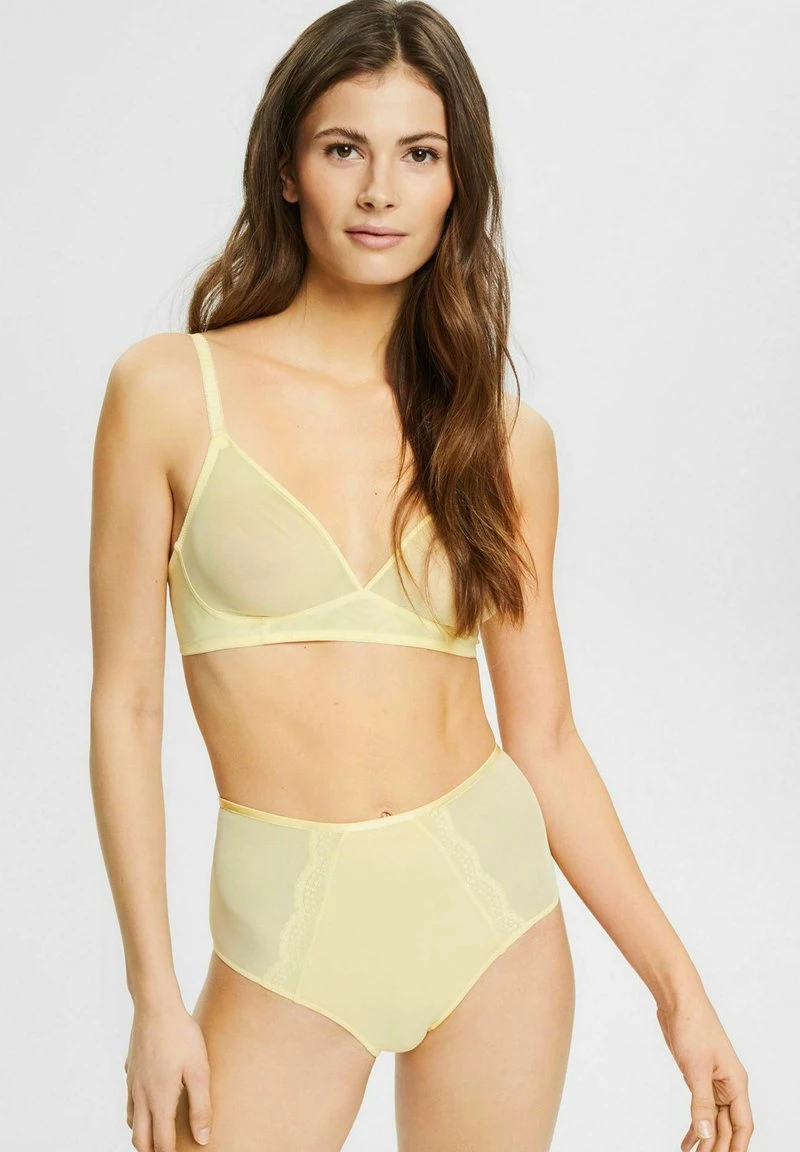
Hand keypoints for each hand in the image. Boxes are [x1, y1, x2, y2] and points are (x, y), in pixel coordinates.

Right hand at [125, 1000, 211, 1149]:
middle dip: (151, 1150)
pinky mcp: (131, 1070)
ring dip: (143, 1133)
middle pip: (140, 1140)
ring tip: (158, 1132)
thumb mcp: (199, 1071)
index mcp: (159, 1101)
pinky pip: (130, 1100)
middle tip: (166, 1149)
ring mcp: (133, 1083)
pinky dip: (138, 1111)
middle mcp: (141, 1096)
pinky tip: (150, 1100)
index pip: (160, 1143)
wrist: (156, 1006)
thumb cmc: (181, 1036)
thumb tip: (202, 1138)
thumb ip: (201, 1107)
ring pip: (132, 1121)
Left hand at [655, 988, 752, 1150]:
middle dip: (718, 1147)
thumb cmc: (692, 1027)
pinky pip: (700, 1109)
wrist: (678, 1001)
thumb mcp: (696, 1068)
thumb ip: (702, 1103)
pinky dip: (695, 1126)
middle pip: (727, 1126)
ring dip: (706, 1140)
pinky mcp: (697, 1077)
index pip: (742, 1125)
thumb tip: (706, 1135)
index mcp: (735, 1083)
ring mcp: (712, 1081)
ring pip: (714, 1120)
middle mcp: (727, 1085)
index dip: (736, 1147)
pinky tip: (687, 1142)